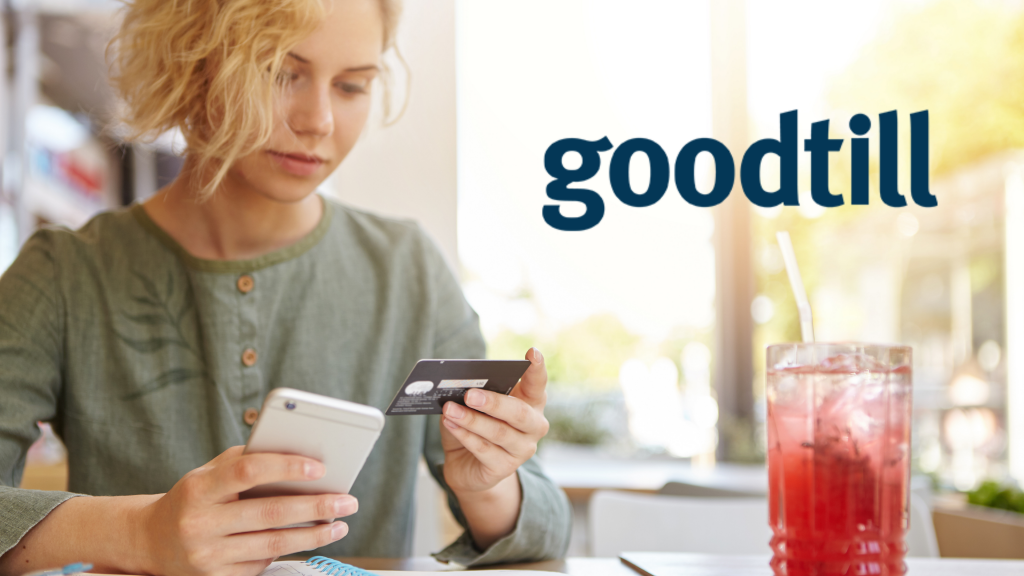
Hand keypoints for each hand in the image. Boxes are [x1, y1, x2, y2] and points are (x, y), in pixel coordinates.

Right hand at [137, 446, 356, 575]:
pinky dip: (287, 551)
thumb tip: (300, 458)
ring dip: (313, 534)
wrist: (151, 541)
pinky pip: (261, 563)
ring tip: (339, 524)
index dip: (287, 467)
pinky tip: (306, 539)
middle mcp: (199, 524)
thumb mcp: (208, 473)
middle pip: (269, 513)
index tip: (321, 467)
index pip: (248, 471)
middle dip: (315, 506)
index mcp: (198, 488)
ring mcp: (206, 557)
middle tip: (348, 501)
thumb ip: (247, 461)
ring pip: (273, 544)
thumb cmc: (194, 498)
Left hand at [440, 347, 549, 494]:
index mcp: (531, 403)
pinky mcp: (504, 468)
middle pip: (519, 413)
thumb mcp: (475, 405)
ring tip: (449, 409)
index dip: (537, 369)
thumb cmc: (474, 425)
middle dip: (493, 402)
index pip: (538, 384)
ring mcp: (522, 449)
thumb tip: (458, 386)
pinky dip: (465, 435)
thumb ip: (473, 394)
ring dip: (471, 420)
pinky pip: (484, 450)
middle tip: (469, 394)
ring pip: (498, 433)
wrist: (467, 465)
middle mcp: (534, 426)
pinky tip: (450, 424)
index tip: (532, 353)